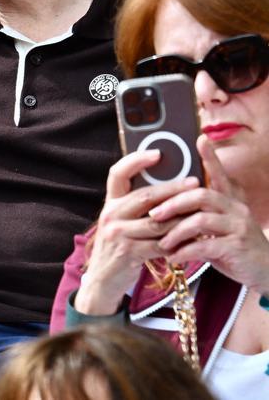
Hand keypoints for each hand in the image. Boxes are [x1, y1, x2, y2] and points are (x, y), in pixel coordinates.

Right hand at [75, 150, 197, 314]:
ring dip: (182, 217)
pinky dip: (178, 241)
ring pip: (157, 221)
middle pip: (145, 196)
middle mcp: (111, 215)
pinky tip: (192, 238)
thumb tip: (168, 189)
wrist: (103, 280)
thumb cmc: (119, 248)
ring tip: (200, 211)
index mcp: (110, 204)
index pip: (117, 174)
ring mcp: (118, 234)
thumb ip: (136, 207)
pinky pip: (160, 243)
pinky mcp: (129, 252)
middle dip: (173, 189)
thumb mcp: (120, 222)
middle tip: (195, 182)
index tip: (157, 153)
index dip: (136, 160)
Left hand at [150, 136, 268, 292]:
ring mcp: (239, 226)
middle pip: (200, 195)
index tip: (200, 139)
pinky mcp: (237, 246)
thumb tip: (167, 208)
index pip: (219, 175)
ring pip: (200, 220)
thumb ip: (199, 215)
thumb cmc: (234, 248)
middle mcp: (236, 208)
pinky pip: (205, 245)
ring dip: (176, 231)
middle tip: (154, 215)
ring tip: (162, 242)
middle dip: (173, 204)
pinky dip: (185, 251)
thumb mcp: (218, 227)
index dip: (211, 158)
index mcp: (231, 201)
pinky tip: (174, 257)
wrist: (265, 272)